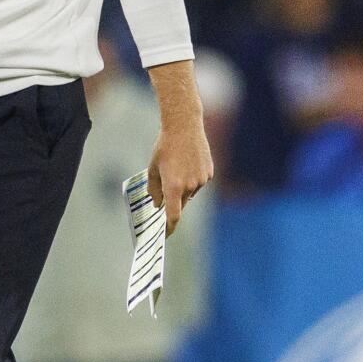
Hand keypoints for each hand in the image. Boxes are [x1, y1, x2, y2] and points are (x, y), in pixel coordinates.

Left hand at [147, 121, 213, 235]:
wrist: (184, 127)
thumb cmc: (165, 147)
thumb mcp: (152, 168)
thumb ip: (154, 189)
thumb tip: (158, 205)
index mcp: (173, 186)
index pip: (173, 216)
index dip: (169, 228)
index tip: (165, 235)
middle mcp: (189, 186)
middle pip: (181, 203)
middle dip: (173, 201)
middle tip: (166, 190)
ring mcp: (201, 180)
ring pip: (190, 193)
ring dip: (183, 187)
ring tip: (177, 167)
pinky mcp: (209, 173)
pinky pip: (199, 183)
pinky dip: (192, 179)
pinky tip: (187, 163)